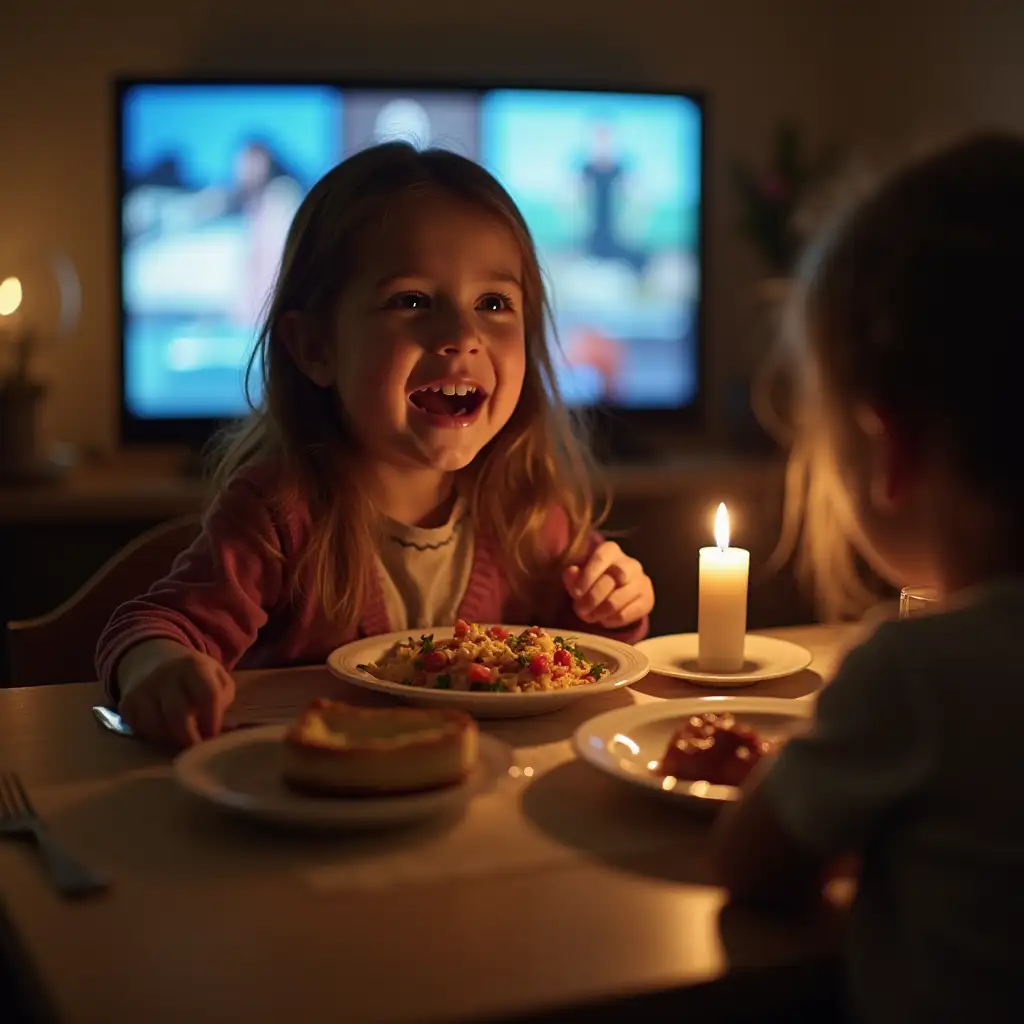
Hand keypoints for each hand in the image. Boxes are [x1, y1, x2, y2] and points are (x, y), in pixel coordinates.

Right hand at [119, 648, 235, 747]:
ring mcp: (143, 689)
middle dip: (189, 737)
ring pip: (156, 726)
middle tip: (196, 748)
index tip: (214, 736)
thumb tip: (223, 727)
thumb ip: (222, 697)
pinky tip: (162, 730)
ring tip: (180, 736)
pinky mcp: (126, 703)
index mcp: (194, 665)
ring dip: (170, 738)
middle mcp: (165, 675)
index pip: (208, 695)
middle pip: (177, 715)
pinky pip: (139, 730)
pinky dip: (152, 736)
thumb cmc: (194, 676)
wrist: (152, 660)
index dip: (213, 720)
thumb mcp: (216, 676)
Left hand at [563, 540, 653, 629]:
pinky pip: (626, 614)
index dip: (587, 577)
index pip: (600, 558)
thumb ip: (572, 575)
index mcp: (611, 550)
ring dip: (599, 612)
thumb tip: (571, 572)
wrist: (618, 590)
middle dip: (591, 598)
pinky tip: (604, 619)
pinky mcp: (647, 600)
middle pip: (610, 581)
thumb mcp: (579, 575)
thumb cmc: (594, 579)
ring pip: (617, 600)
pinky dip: (611, 620)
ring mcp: (641, 581)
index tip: (576, 593)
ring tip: (590, 616)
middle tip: (581, 610)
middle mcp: (630, 563)